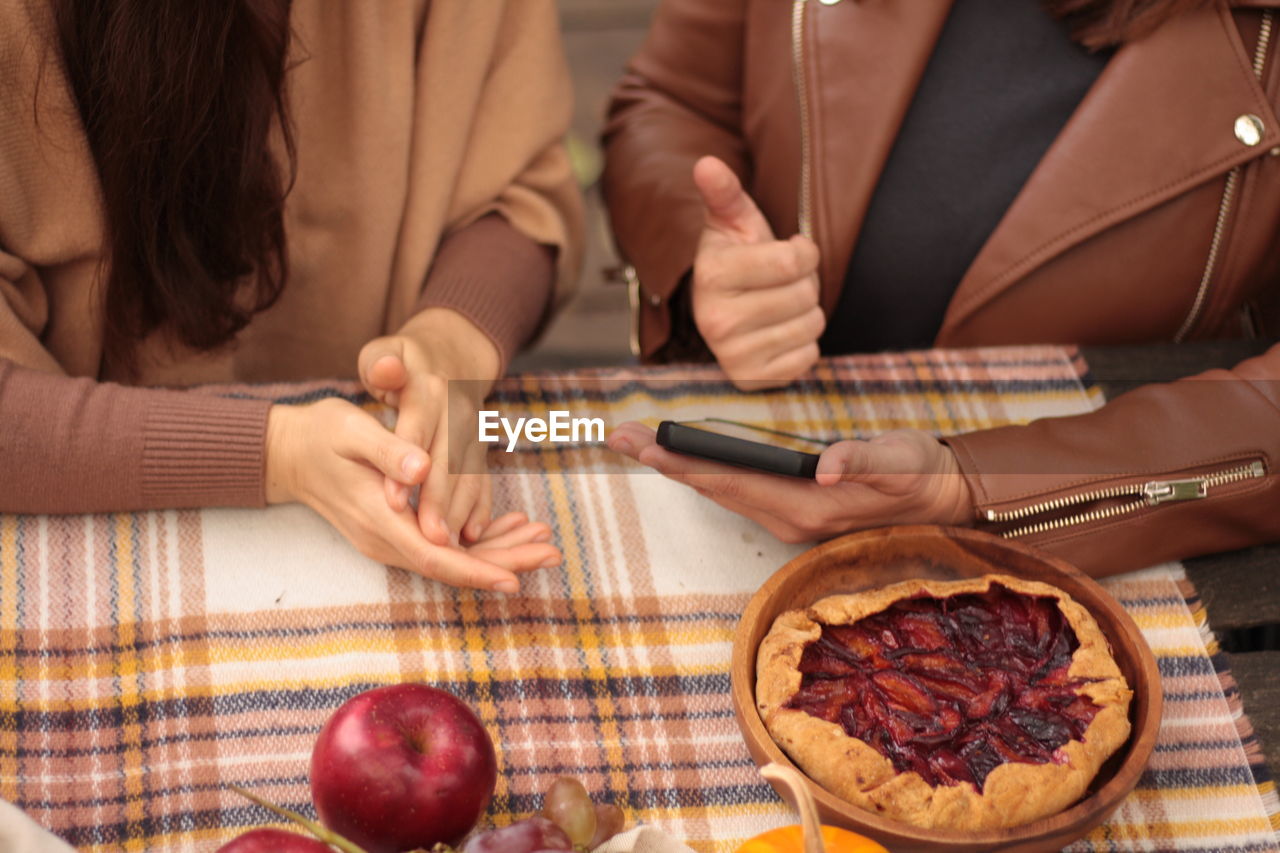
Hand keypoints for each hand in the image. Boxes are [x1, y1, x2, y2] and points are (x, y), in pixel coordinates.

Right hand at [266, 398, 559, 591]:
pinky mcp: (397, 531)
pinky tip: (512, 526)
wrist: (289, 452)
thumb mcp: (350, 429)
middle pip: (451, 566)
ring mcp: (389, 540)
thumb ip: (387, 450)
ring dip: (498, 552)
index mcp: (377, 519)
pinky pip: (443, 546)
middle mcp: (384, 539)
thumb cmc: (321, 434)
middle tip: (553, 554)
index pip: (434, 557)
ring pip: (451, 558)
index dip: (476, 570)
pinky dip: (480, 540)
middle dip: (504, 563)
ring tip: (544, 540)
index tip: (515, 578)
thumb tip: (419, 471)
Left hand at [358, 309, 499, 546]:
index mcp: (428, 388)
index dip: (406, 464)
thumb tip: (388, 370)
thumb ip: (380, 365)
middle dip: (440, 499)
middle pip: (449, 458)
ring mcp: (472, 429)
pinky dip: (481, 508)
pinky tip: (473, 535)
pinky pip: (484, 479)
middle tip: (429, 536)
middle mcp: (456, 410)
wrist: (446, 354)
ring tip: (447, 545)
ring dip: (461, 510)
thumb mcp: (382, 355)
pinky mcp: (479, 446)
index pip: (417, 428)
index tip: (394, 501)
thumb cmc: (400, 361)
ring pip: (469, 473)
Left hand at [607, 422, 973, 542]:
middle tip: (617, 436)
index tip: (645, 444)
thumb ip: (865, 461)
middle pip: (713, 487)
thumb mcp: (901, 461)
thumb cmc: (921, 473)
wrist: (942, 496)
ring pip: (720, 489)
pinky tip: (683, 457)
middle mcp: (788, 518)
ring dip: (677, 465)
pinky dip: (703, 470)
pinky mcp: (791, 506)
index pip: (730, 482)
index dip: (684, 461)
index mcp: (805, 507)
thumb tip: (826, 465)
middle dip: (664, 460)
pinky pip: (735, 489)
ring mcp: (787, 516)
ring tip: (637, 441)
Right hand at [690, 156, 824, 390]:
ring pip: (810, 326)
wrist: (721, 307)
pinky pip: (808, 358)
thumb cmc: (736, 258)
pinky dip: (802, 344)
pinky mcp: (751, 379)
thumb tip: (707, 163)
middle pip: (805, 295)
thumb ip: (724, 192)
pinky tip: (779, 333)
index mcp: (712, 275)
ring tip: (779, 306)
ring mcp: (732, 355)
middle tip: (780, 283)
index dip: (804, 252)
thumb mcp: (732, 222)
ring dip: (805, 313)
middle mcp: (716, 320)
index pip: (794, 260)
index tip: (791, 251)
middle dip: (804, 284)